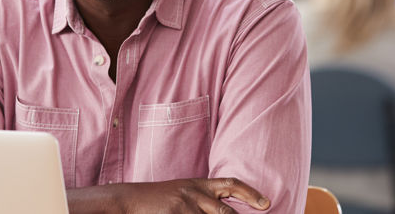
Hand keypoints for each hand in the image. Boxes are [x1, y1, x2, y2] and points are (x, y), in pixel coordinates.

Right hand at [67, 177, 270, 213]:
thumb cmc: (157, 200)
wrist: (129, 199)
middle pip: (226, 213)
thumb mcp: (182, 193)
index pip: (231, 185)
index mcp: (199, 184)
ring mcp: (185, 207)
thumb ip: (203, 201)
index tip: (266, 204)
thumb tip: (224, 213)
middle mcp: (195, 193)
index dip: (250, 194)